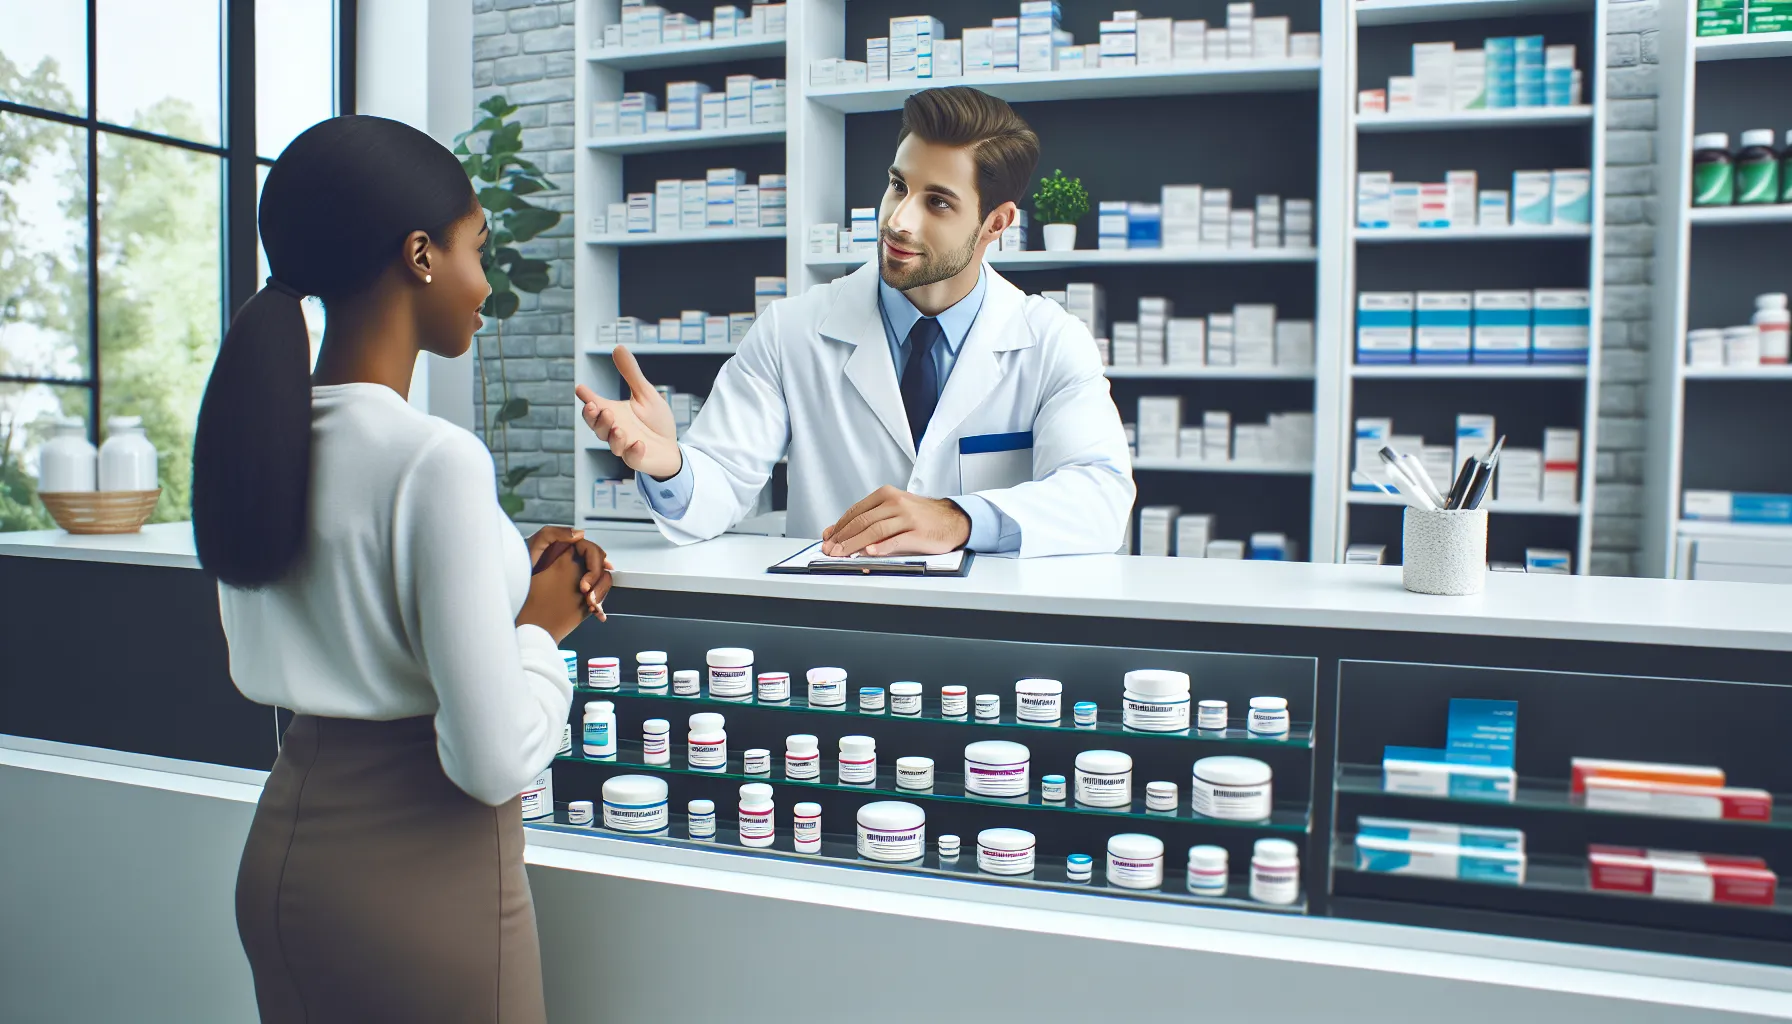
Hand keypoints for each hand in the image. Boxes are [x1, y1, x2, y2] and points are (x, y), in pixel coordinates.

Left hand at [520, 528, 613, 640]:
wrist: (514, 600)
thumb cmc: (518, 572)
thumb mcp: (532, 547)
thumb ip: (553, 534)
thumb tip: (580, 534)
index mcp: (567, 550)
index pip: (592, 552)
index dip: (595, 565)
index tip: (585, 583)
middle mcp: (575, 563)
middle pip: (600, 567)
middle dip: (598, 582)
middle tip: (587, 597)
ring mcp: (578, 580)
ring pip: (602, 583)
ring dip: (600, 594)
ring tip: (591, 607)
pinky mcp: (578, 596)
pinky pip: (596, 597)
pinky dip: (599, 605)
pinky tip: (596, 613)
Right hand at [574, 346, 681, 479]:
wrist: (672, 448)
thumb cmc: (655, 421)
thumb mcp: (645, 394)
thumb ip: (631, 374)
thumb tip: (618, 347)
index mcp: (613, 414)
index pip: (595, 406)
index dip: (587, 398)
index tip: (581, 388)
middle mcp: (614, 430)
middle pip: (597, 426)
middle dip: (595, 418)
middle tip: (597, 407)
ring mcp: (625, 446)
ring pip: (611, 443)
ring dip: (612, 434)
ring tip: (617, 426)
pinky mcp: (638, 459)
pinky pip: (632, 458)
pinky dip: (633, 451)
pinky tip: (638, 443)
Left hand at [820, 486, 970, 556]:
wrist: (953, 519)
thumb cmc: (921, 516)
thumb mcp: (895, 509)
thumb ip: (871, 517)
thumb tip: (840, 531)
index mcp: (886, 495)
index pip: (856, 511)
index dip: (839, 526)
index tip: (828, 538)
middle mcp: (896, 503)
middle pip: (862, 521)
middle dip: (842, 538)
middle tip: (830, 549)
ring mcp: (907, 518)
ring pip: (875, 531)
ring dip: (855, 545)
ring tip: (842, 554)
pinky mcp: (918, 533)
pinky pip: (896, 541)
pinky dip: (881, 547)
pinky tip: (869, 553)